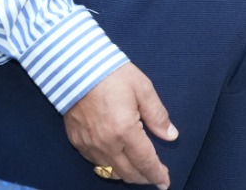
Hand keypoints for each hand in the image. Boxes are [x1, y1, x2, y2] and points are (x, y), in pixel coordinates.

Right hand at [63, 64, 176, 187]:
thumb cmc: (112, 74)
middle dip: (144, 178)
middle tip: (156, 176)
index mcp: (125, 131)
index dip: (157, 174)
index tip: (165, 183)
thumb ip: (158, 115)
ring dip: (127, 174)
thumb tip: (171, 135)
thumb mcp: (143, 88)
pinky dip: (109, 166)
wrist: (75, 67)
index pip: (145, 162)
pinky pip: (95, 163)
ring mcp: (89, 145)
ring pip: (111, 171)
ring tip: (139, 170)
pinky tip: (117, 160)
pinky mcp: (77, 141)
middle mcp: (106, 144)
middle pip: (128, 173)